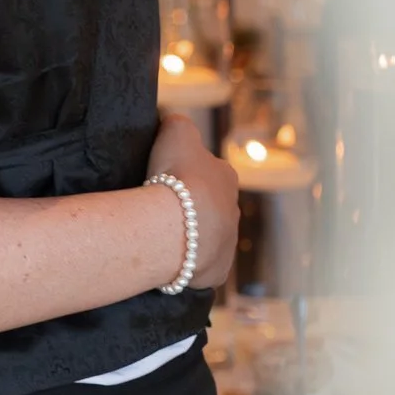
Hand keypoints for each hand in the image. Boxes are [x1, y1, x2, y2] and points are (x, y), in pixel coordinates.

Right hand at [146, 115, 236, 288]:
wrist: (175, 227)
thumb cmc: (177, 176)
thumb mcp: (176, 130)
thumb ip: (178, 123)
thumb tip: (173, 123)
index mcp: (226, 177)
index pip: (208, 172)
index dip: (187, 174)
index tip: (165, 179)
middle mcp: (233, 210)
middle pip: (211, 206)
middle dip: (192, 208)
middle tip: (161, 209)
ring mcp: (228, 243)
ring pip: (208, 236)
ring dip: (190, 235)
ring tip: (161, 234)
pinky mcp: (217, 271)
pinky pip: (200, 264)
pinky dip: (186, 261)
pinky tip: (167, 257)